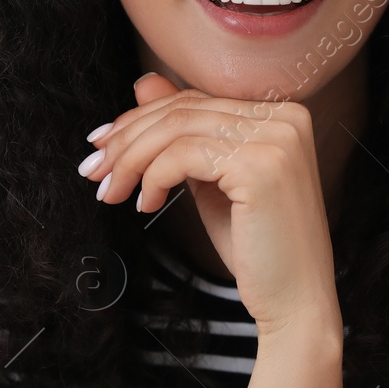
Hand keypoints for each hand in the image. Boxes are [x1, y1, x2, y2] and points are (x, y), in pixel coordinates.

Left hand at [80, 73, 340, 334]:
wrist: (296, 303)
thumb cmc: (257, 247)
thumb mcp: (212, 180)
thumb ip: (184, 133)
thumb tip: (144, 84)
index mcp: (282, 115)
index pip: (195, 101)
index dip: (141, 119)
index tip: (103, 146)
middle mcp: (286, 118)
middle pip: (182, 111)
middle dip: (126, 140)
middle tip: (93, 170)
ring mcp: (276, 139)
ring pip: (176, 130)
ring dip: (131, 161)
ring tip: (110, 191)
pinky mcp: (260, 166)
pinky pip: (183, 156)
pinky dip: (153, 178)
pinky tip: (146, 205)